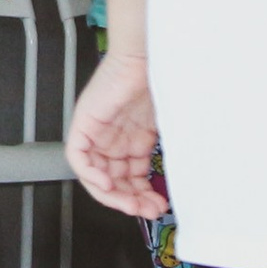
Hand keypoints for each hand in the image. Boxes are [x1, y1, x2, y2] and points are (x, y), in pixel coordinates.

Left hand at [67, 49, 167, 217]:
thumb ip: (173, 154)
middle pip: (112, 180)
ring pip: (94, 174)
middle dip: (130, 200)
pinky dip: (89, 173)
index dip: (141, 196)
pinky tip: (108, 183)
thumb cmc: (164, 82)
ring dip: (112, 194)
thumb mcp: (172, 128)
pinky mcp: (84, 122)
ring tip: (132, 204)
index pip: (129, 177)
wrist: (151, 56)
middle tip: (147, 211)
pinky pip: (77, 155)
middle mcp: (112, 138)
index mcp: (132, 139)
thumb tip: (189, 183)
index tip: (156, 207)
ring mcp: (97, 130)